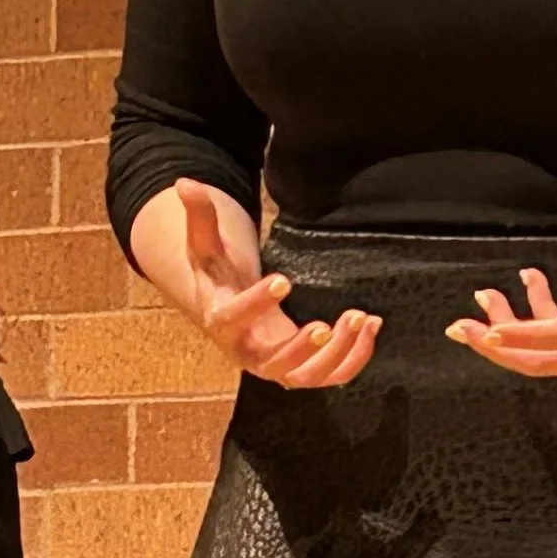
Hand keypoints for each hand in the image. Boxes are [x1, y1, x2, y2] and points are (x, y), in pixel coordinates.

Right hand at [171, 181, 379, 391]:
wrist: (232, 315)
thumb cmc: (221, 279)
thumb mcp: (207, 248)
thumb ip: (200, 218)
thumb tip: (184, 182)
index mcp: (222, 323)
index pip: (233, 319)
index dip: (256, 303)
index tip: (284, 279)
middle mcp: (248, 354)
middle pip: (273, 364)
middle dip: (302, 348)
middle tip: (327, 324)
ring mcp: (277, 367)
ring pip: (307, 376)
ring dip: (337, 353)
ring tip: (359, 317)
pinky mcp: (302, 371)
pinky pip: (332, 375)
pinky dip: (355, 357)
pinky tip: (372, 324)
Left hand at [444, 204, 556, 382]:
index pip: (552, 337)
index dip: (517, 334)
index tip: (483, 328)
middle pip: (535, 361)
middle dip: (494, 345)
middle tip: (458, 326)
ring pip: (544, 356)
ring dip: (513, 329)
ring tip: (487, 294)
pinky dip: (539, 324)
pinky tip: (531, 284)